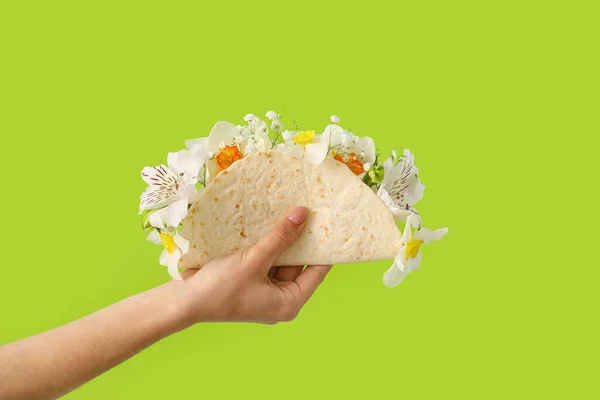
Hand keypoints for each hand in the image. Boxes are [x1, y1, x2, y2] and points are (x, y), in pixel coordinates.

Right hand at [177, 207, 331, 324]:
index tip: (332, 223)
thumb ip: (280, 237)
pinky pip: (267, 262)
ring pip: (282, 261)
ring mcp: (266, 292)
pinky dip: (269, 246)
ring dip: (284, 240)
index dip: (326, 247)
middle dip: (302, 240)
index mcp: (290, 302)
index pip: (318, 271)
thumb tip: (303, 214)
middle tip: (312, 211)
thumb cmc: (220, 287)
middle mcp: (281, 300)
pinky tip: (272, 224)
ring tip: (293, 212)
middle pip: (300, 265)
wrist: (183, 302)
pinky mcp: (252, 284)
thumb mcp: (254, 260)